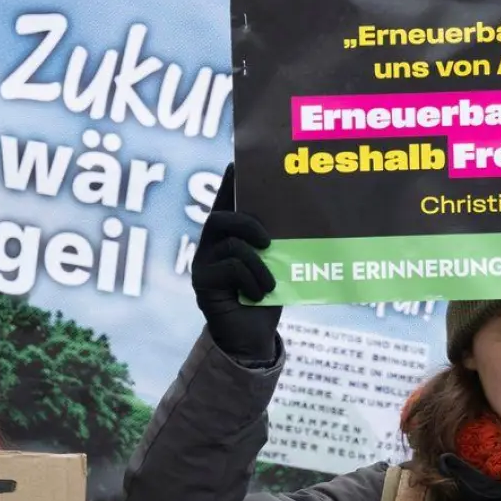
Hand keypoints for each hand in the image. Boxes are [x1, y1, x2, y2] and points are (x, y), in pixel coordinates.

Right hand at [192, 164, 281, 363]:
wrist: (253, 337)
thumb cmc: (268, 296)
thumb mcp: (277, 264)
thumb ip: (276, 242)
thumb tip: (298, 216)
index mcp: (229, 238)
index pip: (227, 204)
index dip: (229, 183)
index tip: (236, 162)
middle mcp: (211, 247)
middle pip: (221, 218)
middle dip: (247, 223)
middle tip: (269, 241)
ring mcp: (203, 264)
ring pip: (232, 245)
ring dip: (259, 264)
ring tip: (270, 283)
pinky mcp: (202, 283)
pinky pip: (231, 268)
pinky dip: (253, 280)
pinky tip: (259, 295)